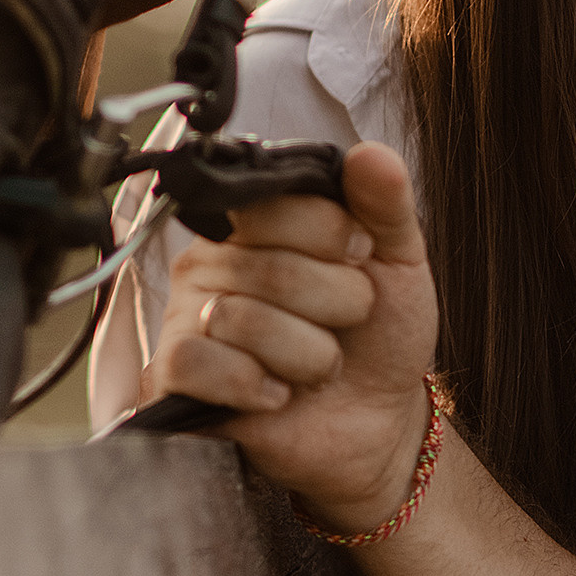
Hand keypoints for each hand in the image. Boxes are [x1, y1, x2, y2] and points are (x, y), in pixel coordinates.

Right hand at [138, 142, 440, 531]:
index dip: (330, 233)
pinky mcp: (176, 375)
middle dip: (334, 304)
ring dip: (308, 354)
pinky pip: (196, 362)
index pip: (272, 201)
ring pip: (239, 319)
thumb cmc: (379, 335)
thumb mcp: (399, 262)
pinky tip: (280, 394)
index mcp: (255, 222)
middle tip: (347, 323)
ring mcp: (187, 316)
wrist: (377, 420)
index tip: (360, 258)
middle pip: (266, 266)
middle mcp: (211, 261)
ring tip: (319, 366)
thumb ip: (385, 206)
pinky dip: (254, 384)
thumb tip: (370, 155)